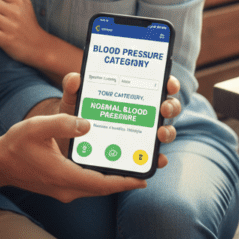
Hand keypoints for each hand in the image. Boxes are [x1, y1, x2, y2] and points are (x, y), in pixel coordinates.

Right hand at [0, 113, 146, 202]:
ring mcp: (63, 190)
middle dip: (125, 180)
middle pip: (103, 187)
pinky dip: (99, 176)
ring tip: (130, 165)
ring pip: (96, 187)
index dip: (125, 181)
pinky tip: (104, 161)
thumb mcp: (37, 128)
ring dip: (113, 178)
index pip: (102, 183)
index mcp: (64, 176)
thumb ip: (63, 124)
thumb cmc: (16, 145)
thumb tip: (87, 124)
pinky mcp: (60, 186)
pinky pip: (86, 184)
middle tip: (144, 168)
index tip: (144, 177)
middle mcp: (67, 188)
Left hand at [57, 73, 180, 167]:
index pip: (156, 84)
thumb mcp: (73, 99)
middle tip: (163, 108)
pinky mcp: (137, 154)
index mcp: (130, 93)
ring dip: (168, 131)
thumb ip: (72, 88)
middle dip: (171, 106)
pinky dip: (159, 158)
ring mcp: (142, 134)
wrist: (68, 140)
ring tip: (160, 133)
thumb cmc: (75, 114)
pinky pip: (154, 157)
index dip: (167, 82)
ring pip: (165, 131)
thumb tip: (75, 79)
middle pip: (166, 106)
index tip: (168, 84)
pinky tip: (158, 159)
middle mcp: (141, 112)